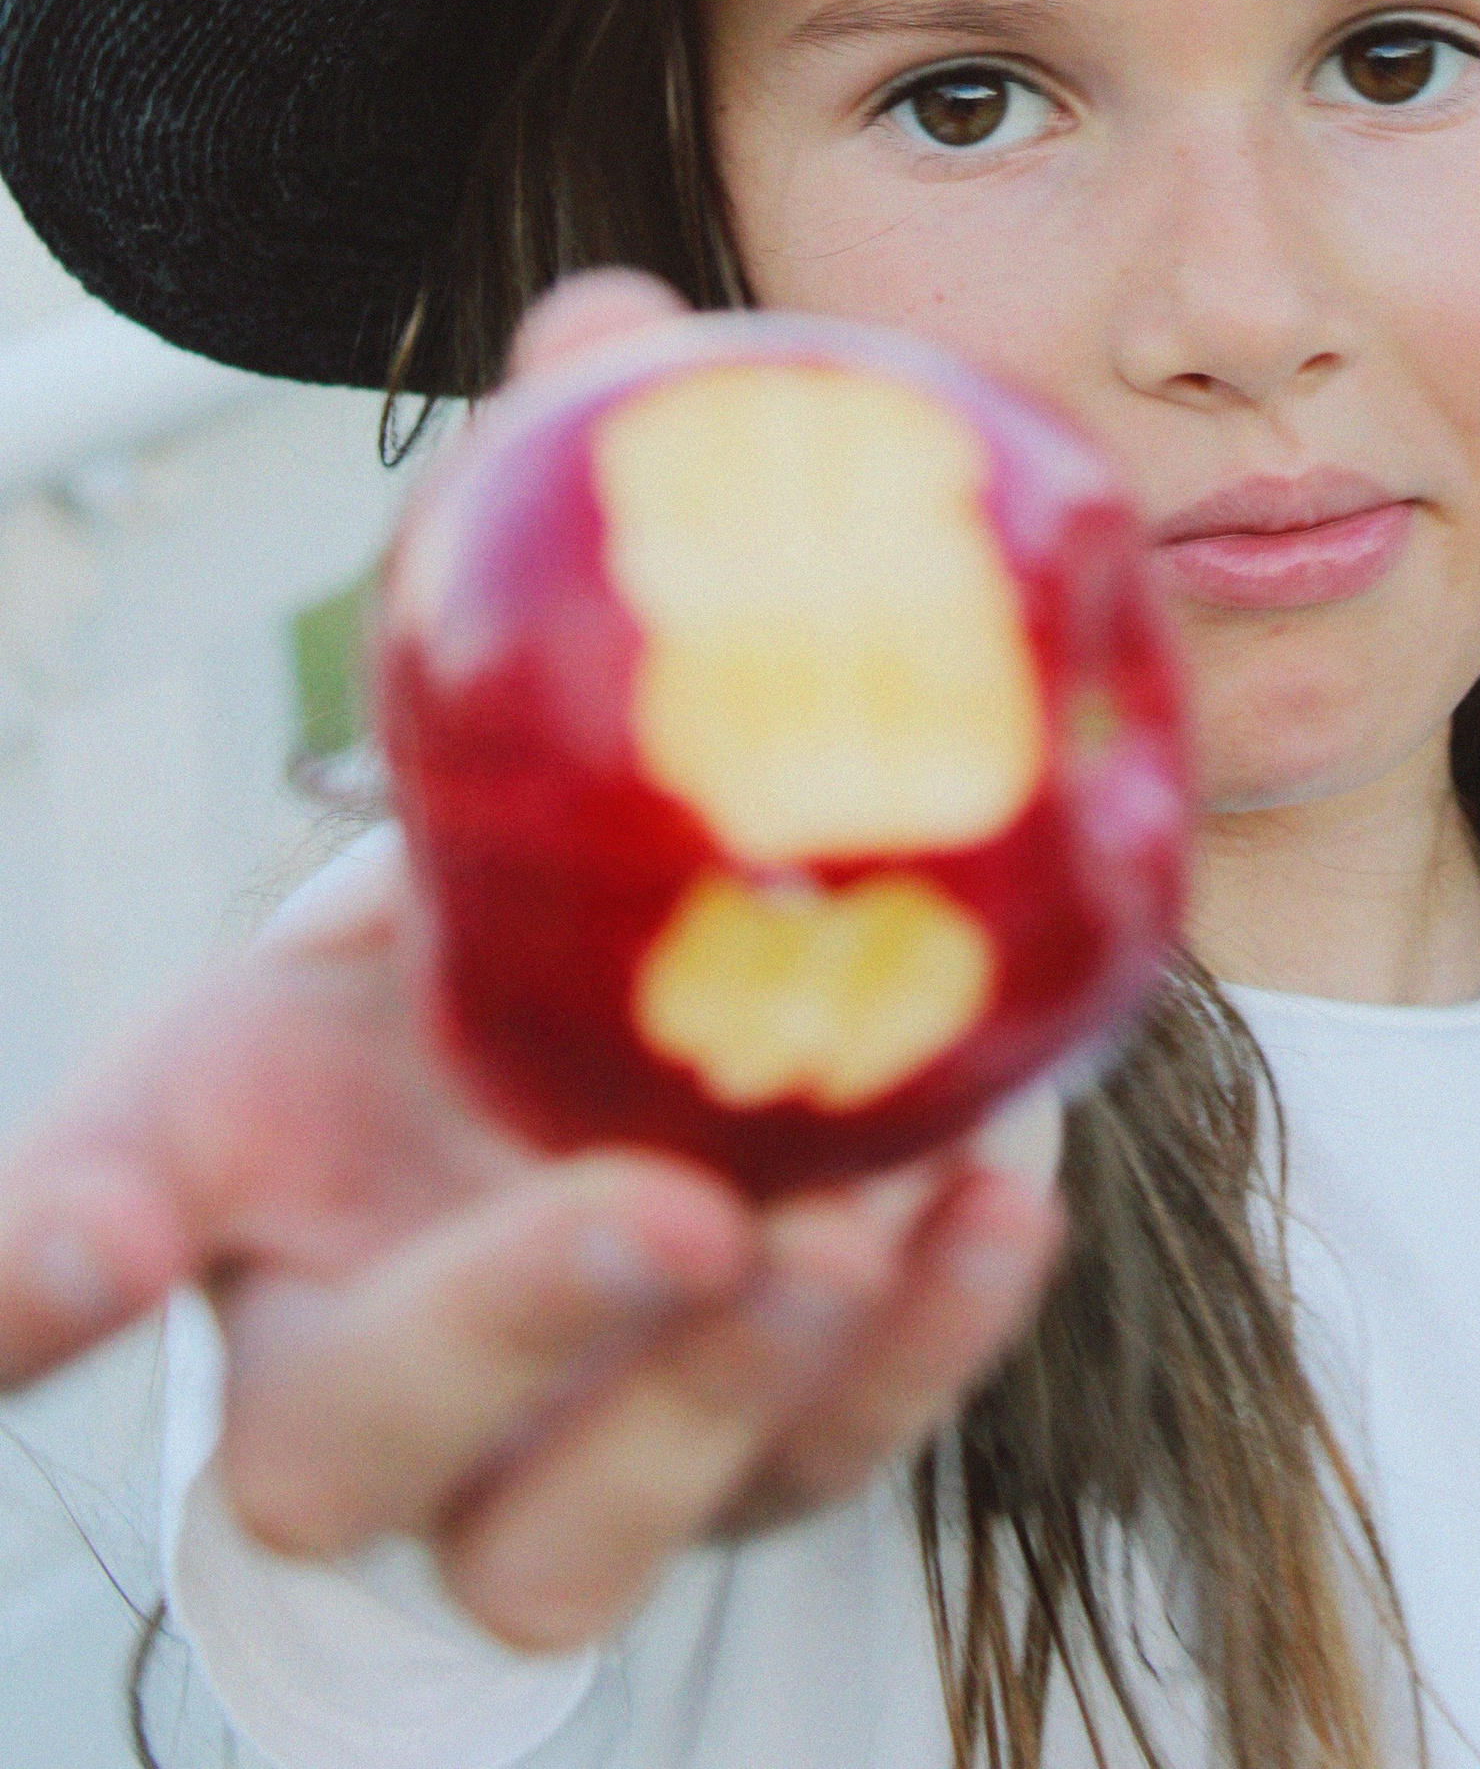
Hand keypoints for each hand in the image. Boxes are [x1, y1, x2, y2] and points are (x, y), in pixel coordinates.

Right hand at [0, 270, 1067, 1650]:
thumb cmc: (498, 887)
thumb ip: (527, 529)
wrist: (602, 1048)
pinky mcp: (719, 1473)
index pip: (63, 1234)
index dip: (21, 1276)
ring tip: (850, 1213)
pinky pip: (813, 1479)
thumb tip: (611, 324)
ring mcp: (527, 1446)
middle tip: (665, 1206)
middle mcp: (341, 1338)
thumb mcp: (496, 722)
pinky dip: (916, 1359)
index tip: (76, 1255)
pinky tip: (997, 1195)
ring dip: (714, 1402)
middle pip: (335, 1441)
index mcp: (216, 1153)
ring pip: (559, 1539)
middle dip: (501, 1336)